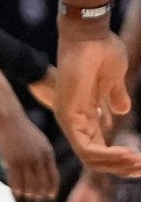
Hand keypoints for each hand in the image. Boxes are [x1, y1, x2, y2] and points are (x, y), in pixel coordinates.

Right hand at [0, 111, 60, 201]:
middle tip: (37, 200)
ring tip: (26, 198)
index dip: (53, 188)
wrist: (11, 121)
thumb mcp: (41, 142)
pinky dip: (16, 188)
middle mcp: (38, 159)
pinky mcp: (12, 161)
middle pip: (41, 181)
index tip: (51, 196)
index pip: (53, 175)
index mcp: (48, 154)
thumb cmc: (26, 131)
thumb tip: (44, 172)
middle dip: (40, 193)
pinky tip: (16, 193)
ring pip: (28, 182)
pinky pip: (15, 179)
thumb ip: (44, 156)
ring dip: (28, 192)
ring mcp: (25, 160)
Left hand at [56, 22, 140, 176]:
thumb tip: (122, 110)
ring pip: (90, 158)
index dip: (120, 159)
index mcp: (85, 115)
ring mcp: (70, 119)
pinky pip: (86, 148)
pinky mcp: (68, 115)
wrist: (90, 34)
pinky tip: (128, 153)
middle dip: (120, 167)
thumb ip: (115, 96)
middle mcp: (75, 121)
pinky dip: (107, 155)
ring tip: (138, 162)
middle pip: (95, 159)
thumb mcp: (113, 81)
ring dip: (116, 164)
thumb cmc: (100, 52)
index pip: (99, 148)